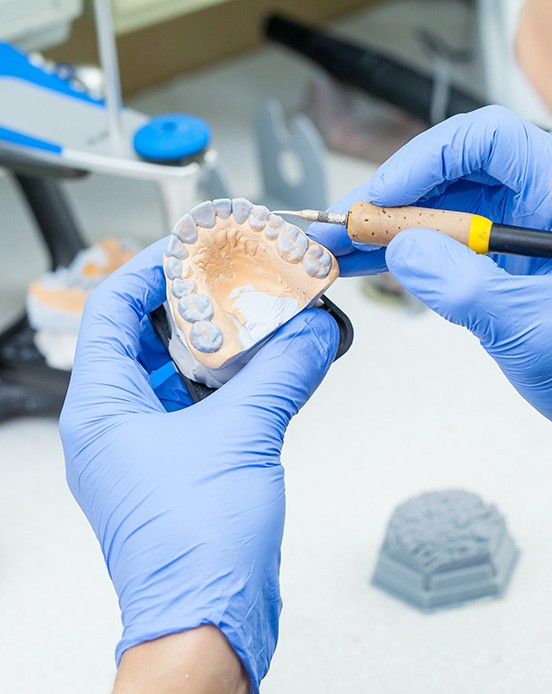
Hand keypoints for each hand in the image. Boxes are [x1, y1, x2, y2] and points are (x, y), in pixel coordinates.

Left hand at [59, 239, 338, 690]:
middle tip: (235, 278)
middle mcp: (116, 424)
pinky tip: (268, 367)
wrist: (210, 620)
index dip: (149, 270)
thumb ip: (282, 373)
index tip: (191, 248)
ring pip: (177, 372)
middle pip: (146, 336)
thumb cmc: (194, 547)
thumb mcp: (242, 436)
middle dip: (193, 305)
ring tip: (256, 315)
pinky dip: (233, 383)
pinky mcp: (180, 465)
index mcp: (102, 408)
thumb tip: (312, 332)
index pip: (113, 310)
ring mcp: (147, 446)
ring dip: (218, 345)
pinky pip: (201, 406)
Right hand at [311, 105, 551, 418]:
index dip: (426, 160)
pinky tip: (359, 263)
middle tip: (341, 225)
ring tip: (336, 247)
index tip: (381, 196)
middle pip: (449, 173)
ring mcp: (506, 230)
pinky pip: (435, 244)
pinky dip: (396, 254)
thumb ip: (467, 287)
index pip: (487, 141)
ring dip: (381, 229)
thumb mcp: (531, 326)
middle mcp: (530, 202)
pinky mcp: (487, 258)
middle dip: (388, 200)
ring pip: (433, 210)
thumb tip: (405, 251)